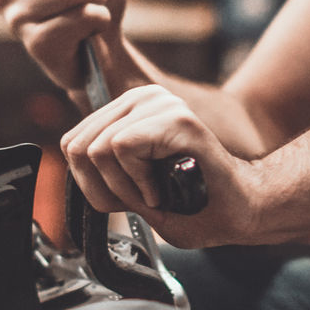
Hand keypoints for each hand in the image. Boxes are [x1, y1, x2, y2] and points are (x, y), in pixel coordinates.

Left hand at [63, 84, 260, 248]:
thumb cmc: (190, 204)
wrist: (238, 211)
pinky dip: (139, 182)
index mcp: (129, 110)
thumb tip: (70, 152)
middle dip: (105, 188)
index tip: (129, 194)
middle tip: (144, 197)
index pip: (72, 143)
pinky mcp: (175, 117)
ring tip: (158, 191)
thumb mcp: (128, 185)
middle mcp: (143, 98)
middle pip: (78, 147)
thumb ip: (99, 167)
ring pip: (98, 150)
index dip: (92, 183)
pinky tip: (164, 188)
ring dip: (125, 188)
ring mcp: (160, 104)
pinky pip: (122, 149)